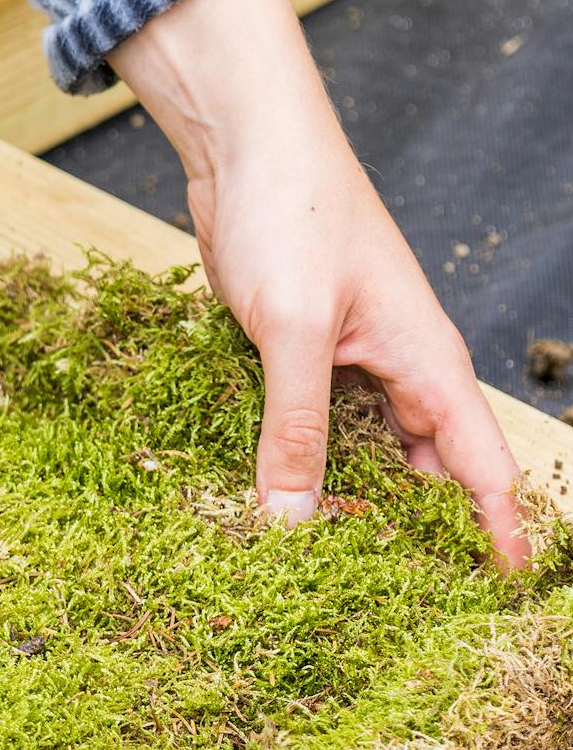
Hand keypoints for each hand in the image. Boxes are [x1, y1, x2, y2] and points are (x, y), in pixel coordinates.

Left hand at [111, 0, 527, 567]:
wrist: (246, 148)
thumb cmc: (291, 216)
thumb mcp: (293, 330)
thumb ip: (295, 426)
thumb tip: (294, 522)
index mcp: (426, 362)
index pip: (480, 465)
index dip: (495, 528)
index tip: (504, 585)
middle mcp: (398, 368)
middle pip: (421, 471)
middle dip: (407, 530)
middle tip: (383, 601)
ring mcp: (349, 361)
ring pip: (362, 453)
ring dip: (343, 500)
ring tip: (319, 567)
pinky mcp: (301, 353)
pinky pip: (313, 425)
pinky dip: (299, 461)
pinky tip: (268, 499)